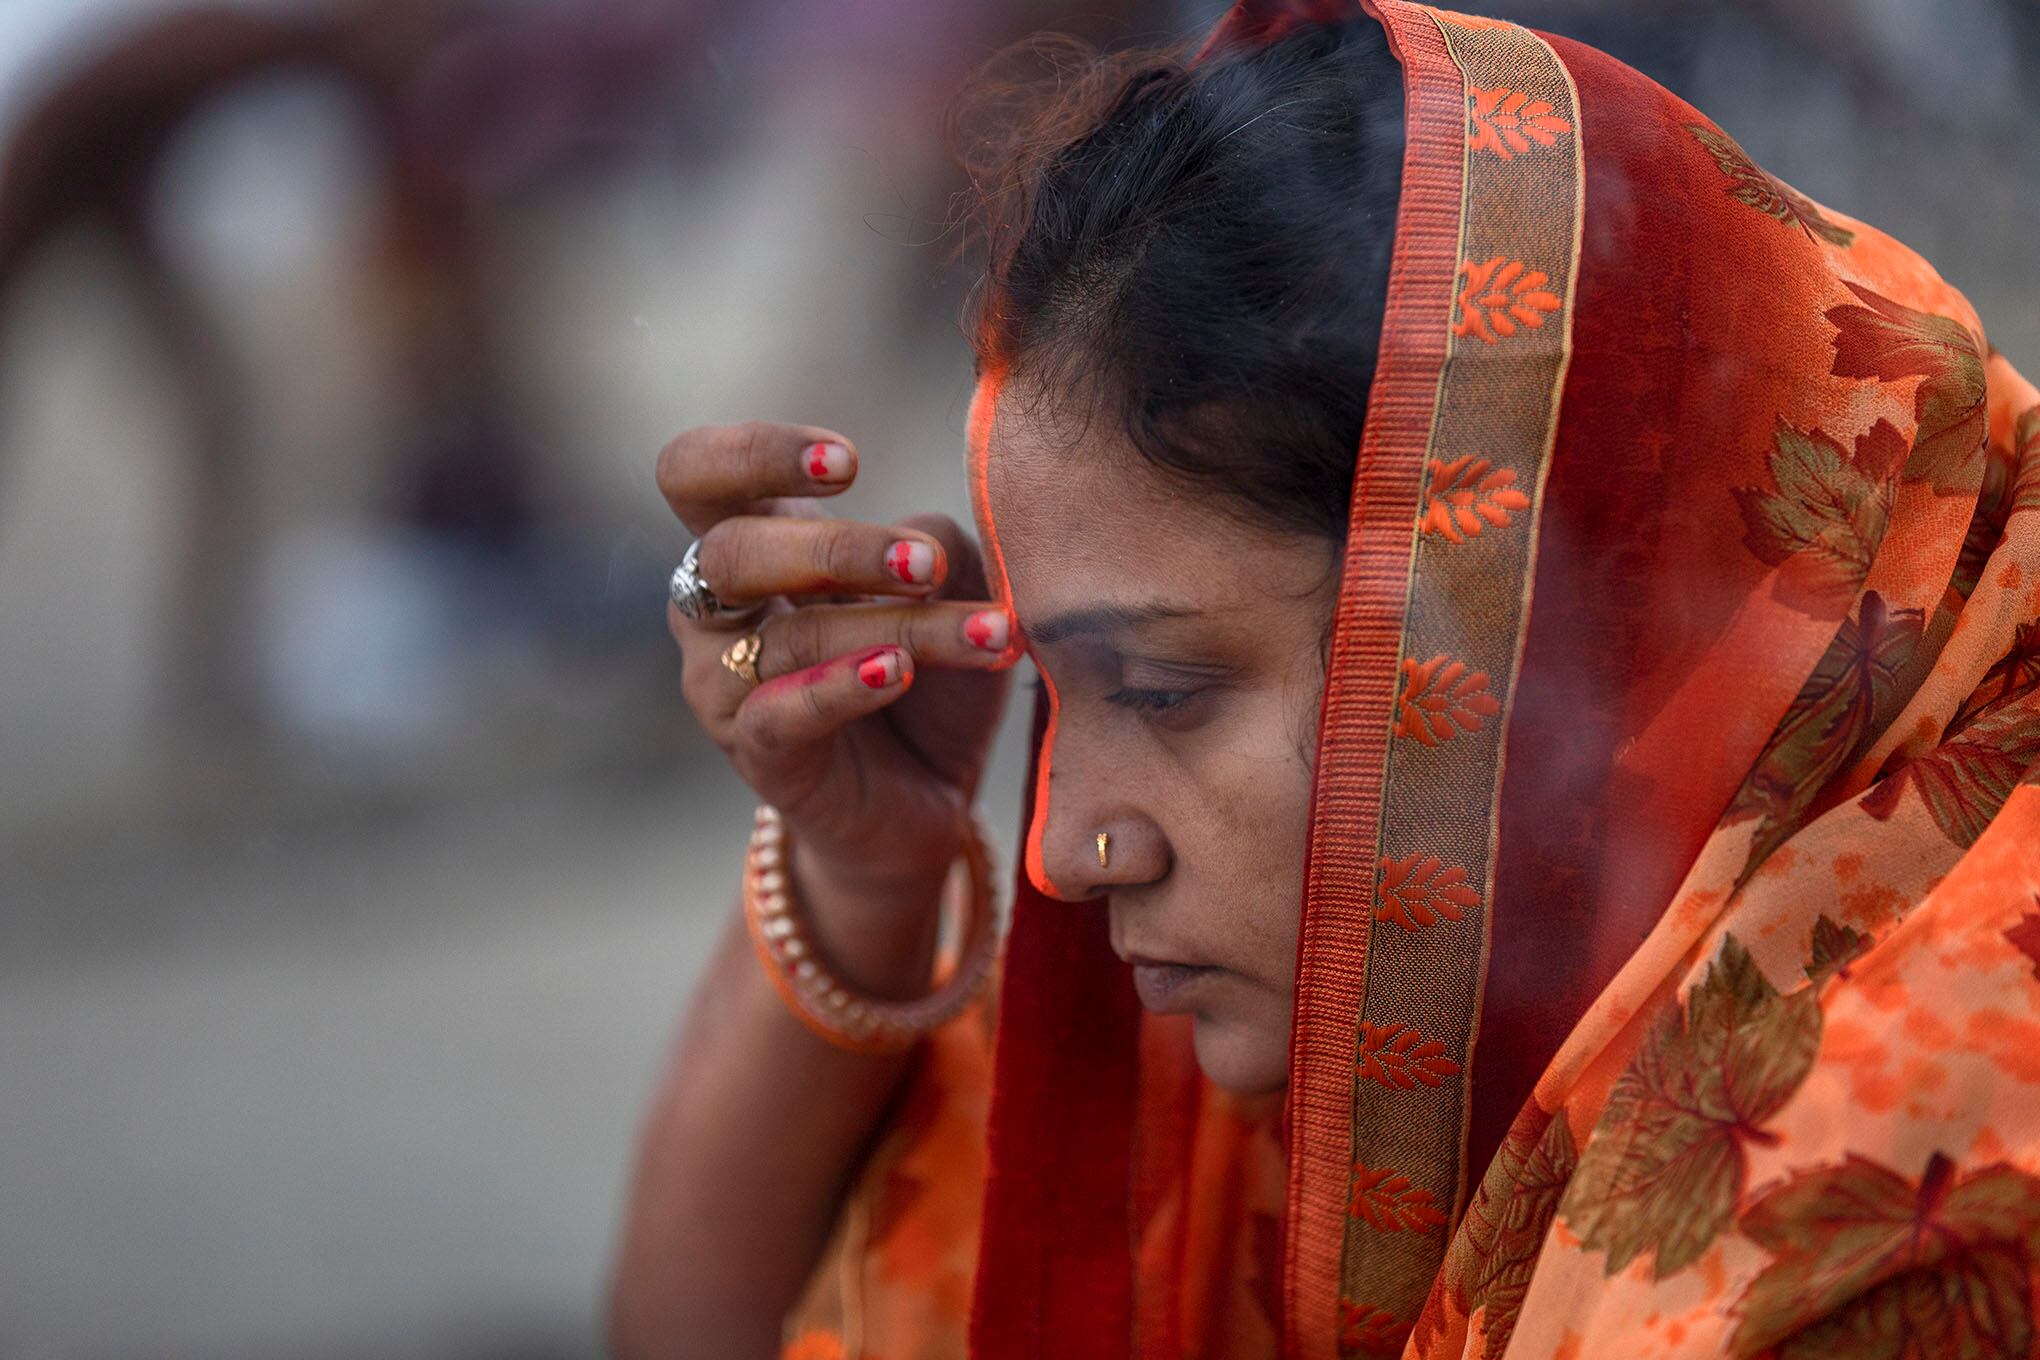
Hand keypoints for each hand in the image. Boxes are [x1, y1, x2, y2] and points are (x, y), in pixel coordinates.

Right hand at [659, 421, 1015, 908]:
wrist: (926, 799)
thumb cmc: (926, 674)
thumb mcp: (948, 589)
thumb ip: (934, 542)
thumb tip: (923, 537)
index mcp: (749, 540)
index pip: (695, 473)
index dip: (754, 452)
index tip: (849, 462)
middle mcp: (714, 608)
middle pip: (729, 551)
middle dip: (835, 549)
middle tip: (925, 564)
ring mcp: (724, 684)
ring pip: (791, 636)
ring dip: (898, 628)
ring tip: (986, 633)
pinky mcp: (756, 753)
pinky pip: (782, 712)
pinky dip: (843, 687)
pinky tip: (899, 673)